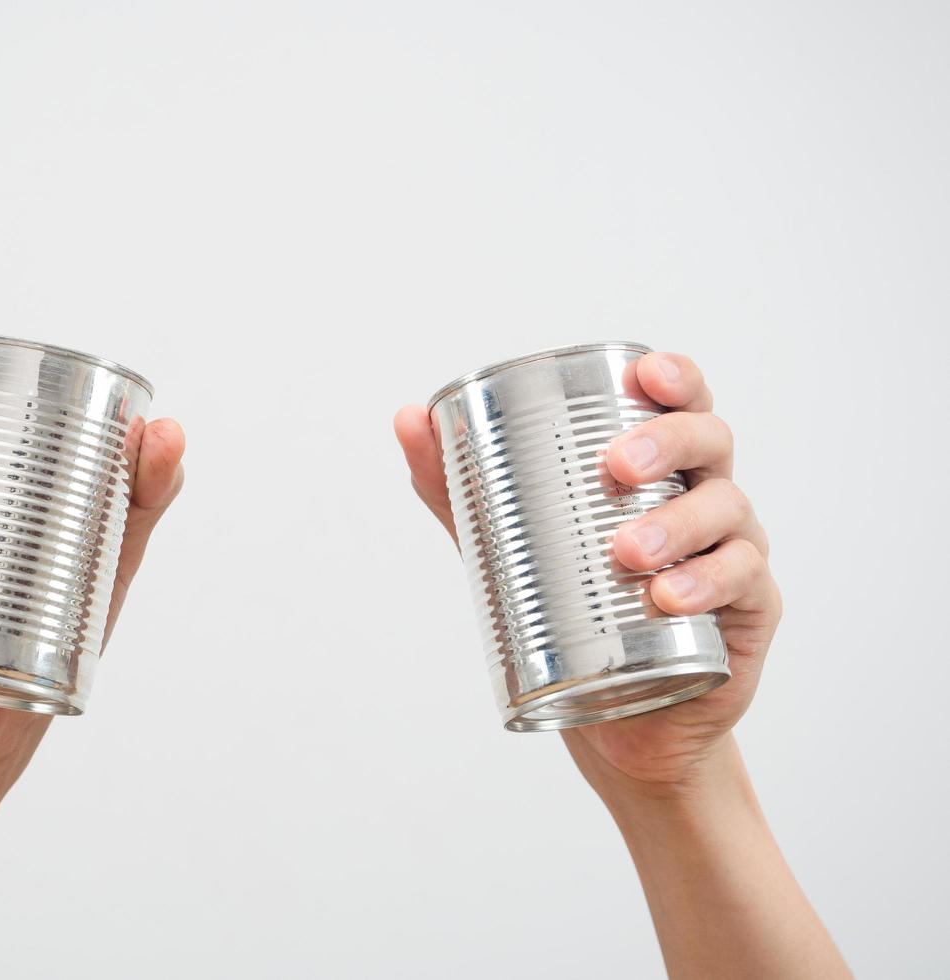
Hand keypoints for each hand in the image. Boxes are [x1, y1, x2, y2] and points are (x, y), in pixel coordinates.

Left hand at [395, 351, 780, 797]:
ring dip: (677, 523)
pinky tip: (667, 598)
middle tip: (614, 466)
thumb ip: (458, 486)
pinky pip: (742, 581)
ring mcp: (733, 550)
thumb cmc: (567, 611)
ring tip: (626, 552)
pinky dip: (708, 583)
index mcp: (658, 468)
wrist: (615, 717)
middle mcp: (703, 497)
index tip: (646, 374)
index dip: (676, 377)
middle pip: (709, 442)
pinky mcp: (747, 609)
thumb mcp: (506, 545)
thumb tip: (408, 418)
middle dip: (667, 442)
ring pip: (725, 510)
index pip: (680, 404)